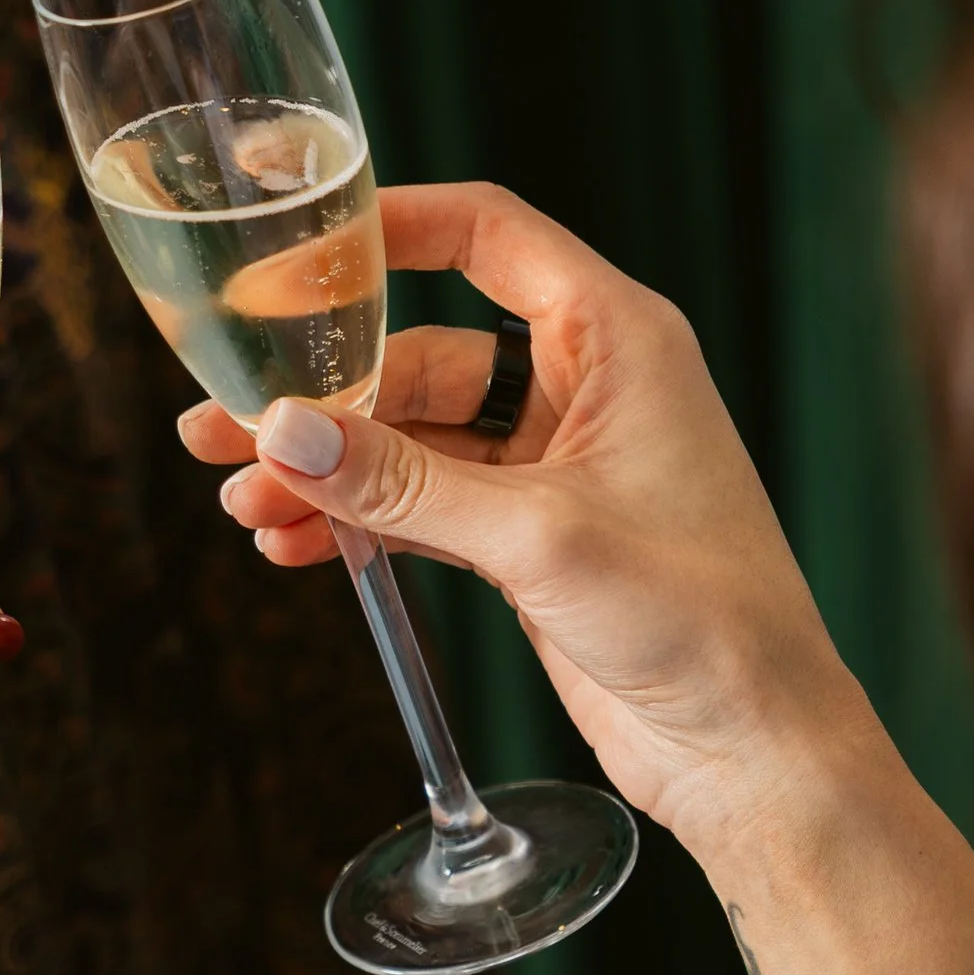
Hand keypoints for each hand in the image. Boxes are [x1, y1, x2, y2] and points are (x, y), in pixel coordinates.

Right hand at [182, 183, 871, 873]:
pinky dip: (362, 523)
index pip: (486, 237)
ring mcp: (551, 468)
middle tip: (222, 418)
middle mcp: (582, 388)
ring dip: (329, 470)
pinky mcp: (528, 541)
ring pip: (411, 441)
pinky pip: (423, 507)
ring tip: (242, 501)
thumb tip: (285, 436)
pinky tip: (294, 547)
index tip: (288, 252)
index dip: (385, 230)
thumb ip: (406, 485)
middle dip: (323, 392)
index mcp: (615, 338)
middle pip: (421, 354)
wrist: (750, 744)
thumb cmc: (701, 619)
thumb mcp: (540, 538)